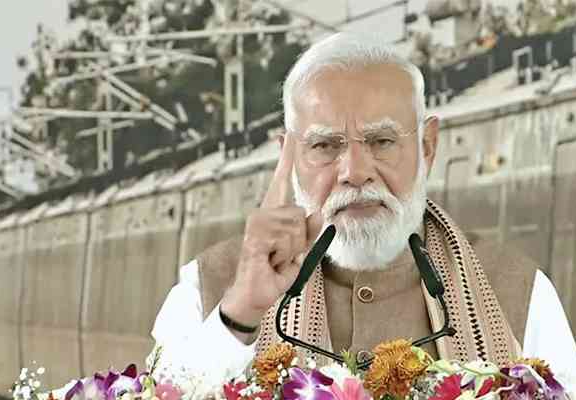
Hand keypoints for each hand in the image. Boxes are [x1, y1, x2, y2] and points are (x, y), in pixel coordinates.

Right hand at [220, 134, 322, 341]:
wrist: (256, 294)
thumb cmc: (276, 271)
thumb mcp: (301, 250)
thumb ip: (311, 231)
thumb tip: (319, 212)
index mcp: (274, 212)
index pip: (280, 179)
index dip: (285, 157)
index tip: (286, 132)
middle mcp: (263, 212)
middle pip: (301, 213)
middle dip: (301, 239)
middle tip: (284, 254)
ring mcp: (257, 222)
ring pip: (297, 226)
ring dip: (293, 249)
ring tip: (277, 258)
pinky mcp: (256, 234)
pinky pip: (288, 238)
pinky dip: (285, 255)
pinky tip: (271, 260)